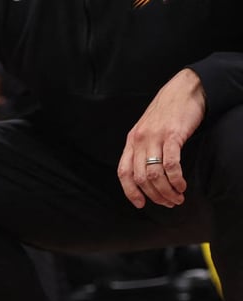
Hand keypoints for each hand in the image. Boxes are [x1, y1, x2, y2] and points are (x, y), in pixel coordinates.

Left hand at [117, 68, 205, 208]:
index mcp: (131, 141)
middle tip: (168, 203)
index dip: (130, 192)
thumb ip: (142, 149)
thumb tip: (145, 175)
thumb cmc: (167, 111)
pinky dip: (175, 179)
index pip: (123, 172)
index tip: (140, 204)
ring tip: (177, 197)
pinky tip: (182, 185)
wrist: (184, 89)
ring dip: (166, 191)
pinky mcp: (173, 135)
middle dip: (154, 195)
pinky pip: (171, 164)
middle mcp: (140, 140)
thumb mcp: (147, 129)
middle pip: (141, 178)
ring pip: (154, 175)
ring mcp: (155, 138)